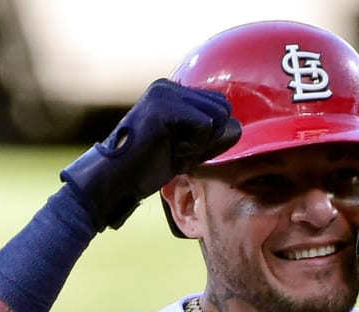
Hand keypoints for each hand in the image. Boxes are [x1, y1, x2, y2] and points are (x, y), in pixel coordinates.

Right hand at [60, 79, 241, 230]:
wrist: (119, 177)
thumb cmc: (151, 166)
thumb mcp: (190, 150)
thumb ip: (213, 138)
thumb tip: (239, 126)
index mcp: (174, 93)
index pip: (220, 107)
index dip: (212, 135)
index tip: (184, 148)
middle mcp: (169, 87)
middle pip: (223, 110)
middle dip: (209, 138)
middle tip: (178, 149)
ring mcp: (165, 93)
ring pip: (216, 117)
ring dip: (201, 142)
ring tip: (173, 148)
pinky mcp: (163, 106)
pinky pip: (204, 125)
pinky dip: (193, 145)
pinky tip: (169, 148)